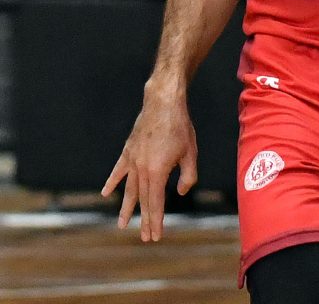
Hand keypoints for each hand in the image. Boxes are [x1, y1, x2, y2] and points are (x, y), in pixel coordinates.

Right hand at [101, 89, 197, 241]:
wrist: (163, 103)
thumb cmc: (180, 127)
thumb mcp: (190, 153)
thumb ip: (188, 176)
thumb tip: (179, 193)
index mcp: (158, 172)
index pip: (155, 203)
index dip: (156, 220)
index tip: (155, 236)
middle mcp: (142, 169)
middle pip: (142, 199)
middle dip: (144, 219)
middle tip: (145, 237)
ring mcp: (133, 159)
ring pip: (129, 189)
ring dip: (126, 207)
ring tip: (122, 225)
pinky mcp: (128, 150)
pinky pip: (119, 170)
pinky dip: (112, 181)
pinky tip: (105, 193)